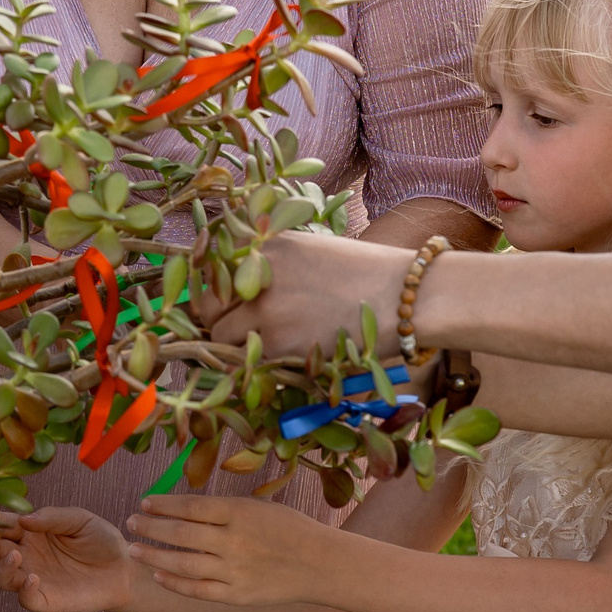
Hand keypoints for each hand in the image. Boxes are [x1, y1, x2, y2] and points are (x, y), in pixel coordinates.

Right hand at [0, 506, 137, 611]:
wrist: (123, 569)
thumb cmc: (101, 540)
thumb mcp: (80, 520)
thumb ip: (53, 517)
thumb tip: (23, 519)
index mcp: (31, 531)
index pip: (3, 524)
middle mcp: (26, 554)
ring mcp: (33, 578)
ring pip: (2, 577)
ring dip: (2, 567)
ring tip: (16, 556)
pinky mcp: (45, 599)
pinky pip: (25, 599)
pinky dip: (23, 590)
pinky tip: (33, 579)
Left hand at [126, 493, 338, 606]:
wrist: (320, 564)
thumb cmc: (288, 529)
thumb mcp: (258, 507)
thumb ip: (223, 509)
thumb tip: (183, 508)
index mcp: (239, 513)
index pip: (190, 507)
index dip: (163, 505)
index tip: (144, 503)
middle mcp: (233, 541)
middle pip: (180, 534)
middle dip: (151, 527)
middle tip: (131, 523)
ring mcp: (234, 571)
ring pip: (183, 563)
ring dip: (154, 556)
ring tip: (134, 550)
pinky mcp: (237, 595)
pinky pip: (198, 590)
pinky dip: (175, 583)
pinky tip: (159, 575)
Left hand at [209, 231, 409, 354]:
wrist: (406, 297)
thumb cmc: (367, 275)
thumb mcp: (310, 251)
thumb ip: (271, 266)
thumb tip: (238, 294)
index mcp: (264, 243)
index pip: (212, 269)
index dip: (215, 293)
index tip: (222, 306)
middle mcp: (256, 272)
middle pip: (206, 305)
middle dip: (216, 321)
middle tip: (236, 335)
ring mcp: (264, 309)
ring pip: (221, 338)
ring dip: (235, 347)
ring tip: (264, 351)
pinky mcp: (278, 344)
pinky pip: (248, 363)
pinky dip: (258, 367)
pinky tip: (283, 362)